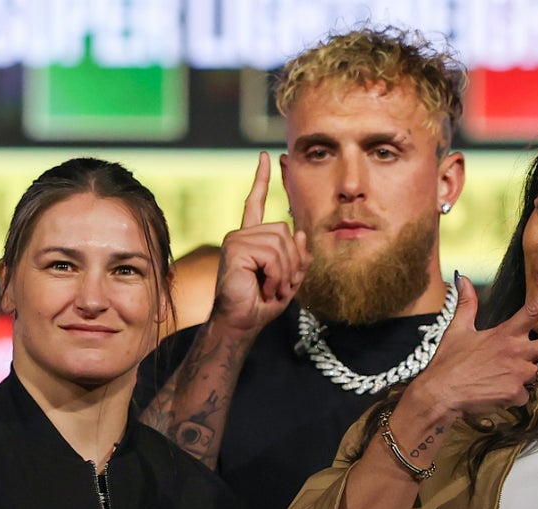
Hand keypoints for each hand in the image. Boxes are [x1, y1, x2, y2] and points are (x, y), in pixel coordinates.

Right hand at [209, 152, 310, 336]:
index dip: (262, 179)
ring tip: (273, 288)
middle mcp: (242, 235)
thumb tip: (300, 232)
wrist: (242, 322)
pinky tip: (265, 287)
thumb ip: (297, 256)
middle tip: (281, 285)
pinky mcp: (236, 247)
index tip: (267, 157)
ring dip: (284, 271)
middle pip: (285, 231)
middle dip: (292, 261)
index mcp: (251, 238)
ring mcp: (237, 239)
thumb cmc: (262, 304)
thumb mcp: (289, 278)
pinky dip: (276, 275)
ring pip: (281, 242)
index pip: (255, 202)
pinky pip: (272, 253)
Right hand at [402, 271, 537, 424]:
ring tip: (491, 380)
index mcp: (506, 334)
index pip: (534, 309)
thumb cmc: (448, 363)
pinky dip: (509, 396)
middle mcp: (518, 352)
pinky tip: (491, 394)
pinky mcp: (516, 394)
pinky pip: (521, 396)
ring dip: (518, 378)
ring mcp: (519, 374)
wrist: (440, 395)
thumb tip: (460, 276)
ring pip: (534, 376)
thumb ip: (465, 303)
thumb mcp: (457, 330)